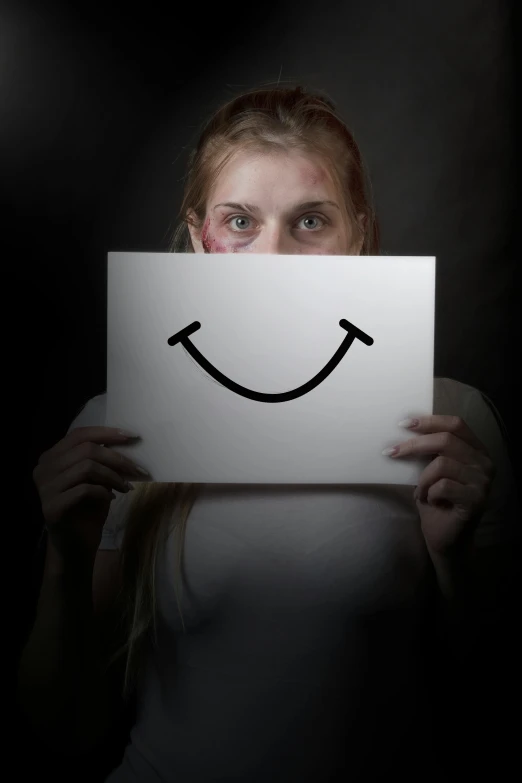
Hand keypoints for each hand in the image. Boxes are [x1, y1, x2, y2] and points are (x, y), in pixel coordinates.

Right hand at [33, 426, 148, 560]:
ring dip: (113, 476)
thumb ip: (100, 459)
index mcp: (51, 457)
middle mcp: (42, 469)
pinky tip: (111, 499)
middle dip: (116, 458)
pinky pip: (84, 490)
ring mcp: (44, 489)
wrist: (75, 545)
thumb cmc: (87, 509)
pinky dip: (103, 492)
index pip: (79, 434)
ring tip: (125, 486)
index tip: (131, 436)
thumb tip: (126, 441)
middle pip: (86, 449)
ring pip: (86, 467)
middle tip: (136, 469)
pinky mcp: (52, 507)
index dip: (106, 433)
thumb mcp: (95, 478)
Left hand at [383, 415, 494, 556]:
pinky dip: (428, 493)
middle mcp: (485, 463)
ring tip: (421, 492)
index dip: (429, 421)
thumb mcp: (432, 470)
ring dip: (423, 479)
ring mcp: (483, 482)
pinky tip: (430, 501)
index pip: (456, 424)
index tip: (403, 424)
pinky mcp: (476, 499)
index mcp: (476, 450)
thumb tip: (403, 428)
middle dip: (414, 445)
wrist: (447, 539)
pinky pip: (443, 486)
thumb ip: (429, 450)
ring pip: (441, 464)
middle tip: (391, 453)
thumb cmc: (437, 502)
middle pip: (446, 440)